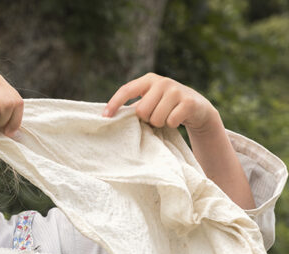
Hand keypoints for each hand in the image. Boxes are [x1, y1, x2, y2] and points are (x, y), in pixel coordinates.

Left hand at [103, 73, 220, 134]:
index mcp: (148, 80)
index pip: (126, 90)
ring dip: (160, 123)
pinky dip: (172, 124)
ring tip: (166, 116)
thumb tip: (108, 116)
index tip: (104, 117)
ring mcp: (176, 90)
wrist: (197, 107)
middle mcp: (162, 81)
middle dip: (146, 119)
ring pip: (156, 118)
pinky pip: (170, 121)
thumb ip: (134, 106)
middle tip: (155, 116)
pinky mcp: (188, 102)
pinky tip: (177, 118)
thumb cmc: (165, 106)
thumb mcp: (149, 101)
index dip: (114, 103)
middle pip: (141, 111)